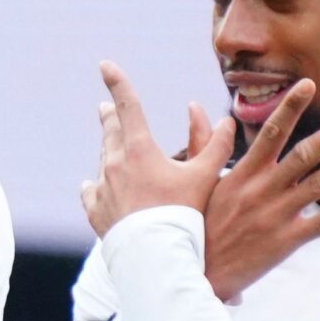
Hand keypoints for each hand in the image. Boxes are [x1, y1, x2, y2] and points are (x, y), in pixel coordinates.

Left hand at [81, 61, 233, 236]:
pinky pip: (91, 191)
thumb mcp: (206, 176)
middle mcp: (113, 164)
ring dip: (109, 149)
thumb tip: (228, 120)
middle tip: (106, 107)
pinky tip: (94, 185)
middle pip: (111, 131)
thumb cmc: (183, 214)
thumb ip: (217, 145)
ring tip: (111, 144)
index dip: (117, 82)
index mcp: (138, 149)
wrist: (154, 255)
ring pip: (103, 160)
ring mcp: (101, 188)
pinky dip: (96, 185)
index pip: (128, 105)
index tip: (105, 65)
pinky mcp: (94, 210)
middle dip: (111, 116)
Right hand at [200, 79, 319, 299]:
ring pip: (319, 185)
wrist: (193, 271)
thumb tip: (197, 108)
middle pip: (304, 155)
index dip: (290, 108)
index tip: (308, 84)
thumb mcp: (195, 180)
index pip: (270, 134)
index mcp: (242, 173)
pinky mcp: (285, 241)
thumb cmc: (194, 224)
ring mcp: (276, 215)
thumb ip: (203, 143)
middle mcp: (262, 190)